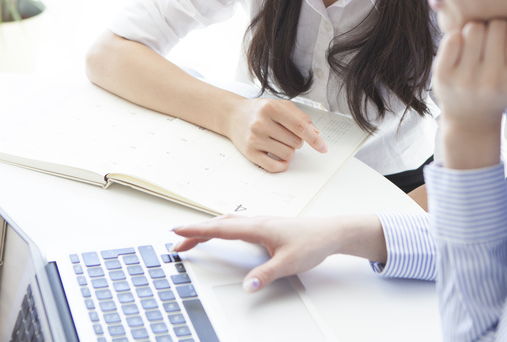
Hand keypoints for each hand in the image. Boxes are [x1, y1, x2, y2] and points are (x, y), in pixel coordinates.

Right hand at [173, 215, 342, 292]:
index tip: (177, 231)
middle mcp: (256, 221)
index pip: (220, 228)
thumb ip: (266, 275)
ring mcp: (260, 222)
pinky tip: (220, 232)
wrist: (330, 233)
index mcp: (257, 227)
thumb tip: (247, 286)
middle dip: (195, 232)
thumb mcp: (289, 263)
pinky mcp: (264, 226)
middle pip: (218, 224)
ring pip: (226, 222)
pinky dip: (220, 227)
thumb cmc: (312, 243)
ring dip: (207, 228)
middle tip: (176, 242)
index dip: (196, 230)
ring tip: (192, 238)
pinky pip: (235, 223)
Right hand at [225, 98, 327, 171]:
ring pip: (287, 154)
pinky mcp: (250, 153)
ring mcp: (254, 139)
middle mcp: (261, 123)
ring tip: (279, 142)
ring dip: (289, 151)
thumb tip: (316, 133)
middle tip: (285, 134)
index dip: (314, 138)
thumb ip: (300, 117)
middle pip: (295, 142)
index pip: (299, 126)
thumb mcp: (281, 106)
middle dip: (296, 141)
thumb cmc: (261, 111)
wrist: (233, 115)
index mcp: (271, 108)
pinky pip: (274, 166)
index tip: (323, 148)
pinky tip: (279, 157)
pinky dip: (282, 164)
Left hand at [432, 19, 506, 169]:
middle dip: (497, 28)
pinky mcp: (442, 76)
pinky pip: (452, 38)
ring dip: (477, 32)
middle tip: (494, 43)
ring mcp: (465, 80)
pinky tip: (461, 51)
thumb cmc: (503, 89)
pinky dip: (457, 38)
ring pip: (474, 28)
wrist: (469, 119)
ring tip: (478, 47)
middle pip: (497, 25)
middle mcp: (492, 82)